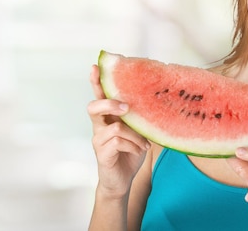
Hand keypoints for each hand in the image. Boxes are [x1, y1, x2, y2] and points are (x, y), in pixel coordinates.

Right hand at [87, 65, 149, 198]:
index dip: (96, 81)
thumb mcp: (137, 131)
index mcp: (108, 116)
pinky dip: (133, 145)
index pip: (100, 95)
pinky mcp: (102, 153)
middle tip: (125, 107)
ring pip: (114, 126)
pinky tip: (140, 150)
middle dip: (109, 103)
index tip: (96, 66)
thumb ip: (138, 117)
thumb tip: (153, 100)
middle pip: (94, 106)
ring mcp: (98, 139)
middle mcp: (99, 125)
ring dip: (134, 134)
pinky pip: (118, 142)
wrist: (123, 180)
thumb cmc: (131, 152)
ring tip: (144, 142)